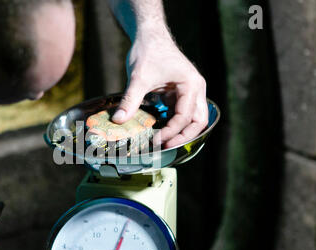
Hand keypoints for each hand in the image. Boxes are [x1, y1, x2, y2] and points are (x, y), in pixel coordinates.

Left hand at [112, 31, 208, 148]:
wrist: (149, 36)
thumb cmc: (148, 51)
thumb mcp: (138, 77)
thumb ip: (130, 100)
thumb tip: (118, 120)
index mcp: (192, 85)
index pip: (185, 117)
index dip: (171, 132)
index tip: (156, 141)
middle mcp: (196, 90)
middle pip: (198, 122)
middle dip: (183, 137)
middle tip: (165, 148)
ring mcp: (189, 92)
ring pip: (192, 120)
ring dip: (179, 132)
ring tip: (162, 143)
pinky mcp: (180, 94)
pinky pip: (180, 114)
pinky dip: (172, 124)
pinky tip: (159, 131)